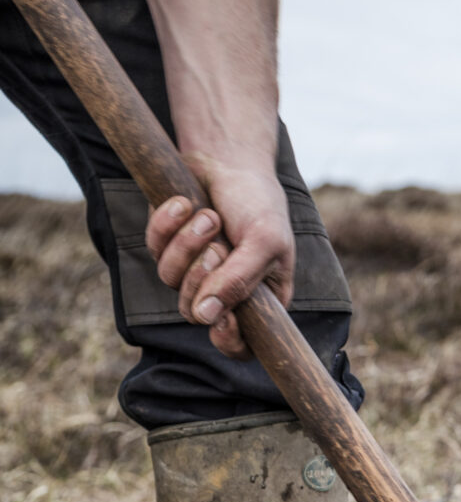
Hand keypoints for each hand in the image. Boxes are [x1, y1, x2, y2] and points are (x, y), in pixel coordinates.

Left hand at [146, 163, 294, 358]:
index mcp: (258, 299)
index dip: (228, 340)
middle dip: (202, 276)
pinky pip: (154, 247)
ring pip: (171, 281)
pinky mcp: (167, 245)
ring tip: (208, 216)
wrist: (228, 156)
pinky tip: (185, 202)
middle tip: (220, 247)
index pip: (241, 345)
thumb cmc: (257, 201)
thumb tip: (206, 316)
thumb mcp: (264, 241)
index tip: (223, 319)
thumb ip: (239, 282)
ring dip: (187, 244)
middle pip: (194, 313)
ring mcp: (192, 270)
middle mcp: (223, 291)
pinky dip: (167, 223)